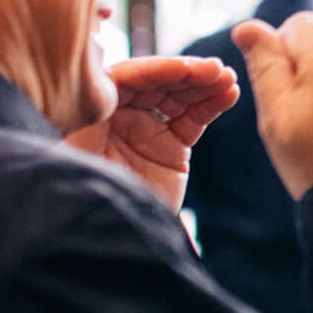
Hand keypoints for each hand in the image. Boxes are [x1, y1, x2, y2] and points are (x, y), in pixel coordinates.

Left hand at [65, 56, 238, 210]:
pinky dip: (211, 104)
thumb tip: (98, 79)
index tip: (183, 69)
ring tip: (228, 79)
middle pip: (155, 83)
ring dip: (204, 84)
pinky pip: (192, 119)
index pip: (124, 79)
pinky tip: (229, 94)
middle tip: (215, 69)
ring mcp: (146, 130)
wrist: (115, 243)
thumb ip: (90, 120)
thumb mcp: (83, 158)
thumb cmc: (89, 201)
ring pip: (177, 97)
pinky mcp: (170, 147)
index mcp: (92, 114)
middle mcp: (118, 116)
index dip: (155, 70)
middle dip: (186, 74)